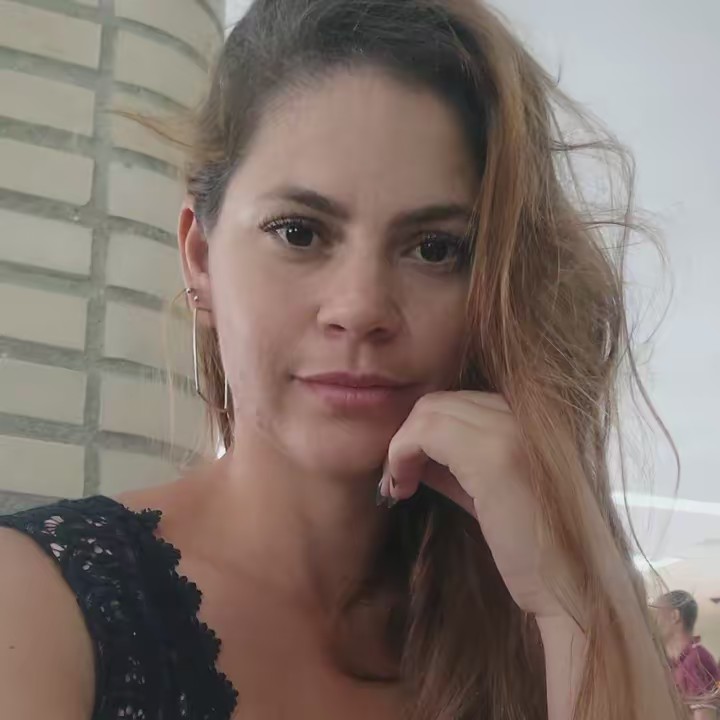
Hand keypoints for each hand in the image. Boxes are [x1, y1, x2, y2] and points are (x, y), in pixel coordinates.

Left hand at [380, 391, 571, 619]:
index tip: (409, 468)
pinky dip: (402, 454)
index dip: (424, 430)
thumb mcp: (488, 495)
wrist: (571, 590)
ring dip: (402, 445)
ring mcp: (511, 431)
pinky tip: (402, 488)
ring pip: (430, 411)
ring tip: (399, 484)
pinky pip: (427, 432)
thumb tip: (414, 454)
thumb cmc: (533, 552)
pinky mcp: (496, 455)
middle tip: (398, 477)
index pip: (458, 402)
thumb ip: (456, 467)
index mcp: (529, 419)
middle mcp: (522, 415)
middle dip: (409, 434)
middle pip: (440, 402)